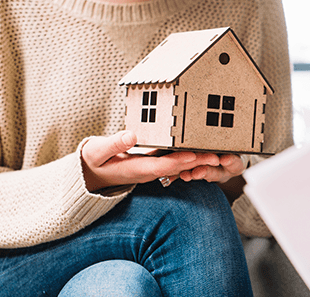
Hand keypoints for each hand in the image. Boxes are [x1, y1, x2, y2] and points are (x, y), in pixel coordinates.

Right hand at [80, 131, 246, 191]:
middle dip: (197, 162)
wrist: (90, 175)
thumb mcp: (96, 152)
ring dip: (199, 160)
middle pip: (177, 167)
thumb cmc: (92, 161)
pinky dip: (190, 157)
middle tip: (219, 155)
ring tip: (220, 152)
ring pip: (180, 166)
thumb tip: (131, 135)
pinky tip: (204, 149)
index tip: (194, 154)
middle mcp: (148, 172)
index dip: (178, 161)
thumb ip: (113, 144)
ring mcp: (152, 169)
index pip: (161, 167)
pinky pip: (176, 162)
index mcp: (135, 169)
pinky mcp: (154, 164)